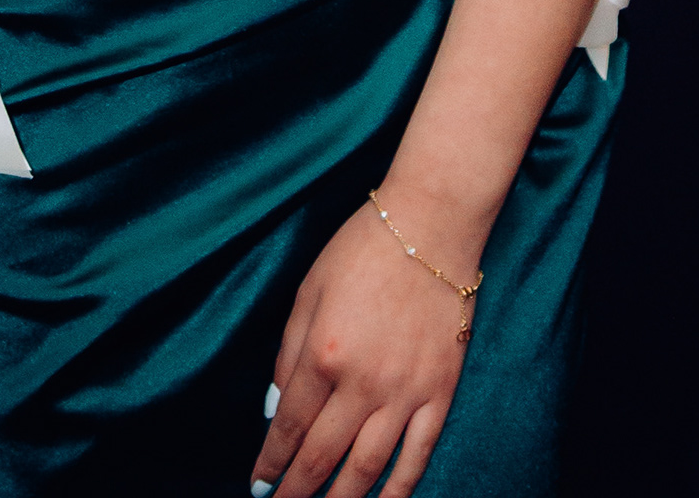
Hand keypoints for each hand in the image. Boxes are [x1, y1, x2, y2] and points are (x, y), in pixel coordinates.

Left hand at [249, 198, 475, 497]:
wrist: (431, 226)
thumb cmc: (362, 250)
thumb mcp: (308, 290)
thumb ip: (288, 352)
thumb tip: (272, 409)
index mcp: (323, 353)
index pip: (289, 425)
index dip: (271, 461)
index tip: (259, 483)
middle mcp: (362, 382)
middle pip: (323, 455)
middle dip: (297, 490)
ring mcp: (405, 393)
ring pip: (368, 468)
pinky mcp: (439, 394)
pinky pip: (418, 455)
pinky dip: (399, 489)